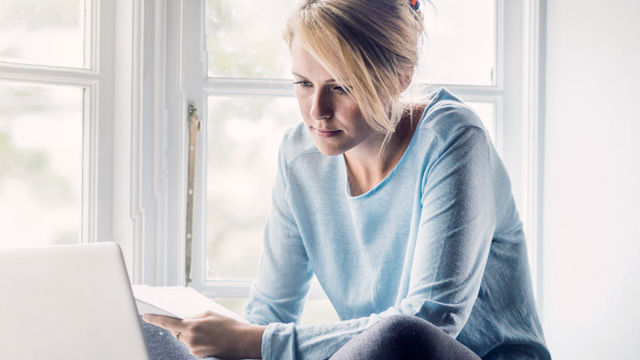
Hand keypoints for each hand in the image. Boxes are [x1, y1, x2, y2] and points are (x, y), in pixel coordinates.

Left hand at [143, 311, 264, 358]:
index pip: (168, 322)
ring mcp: (194, 350)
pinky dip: (198, 341)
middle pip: (176, 332)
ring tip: (209, 332)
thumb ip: (194, 316)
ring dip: (192, 334)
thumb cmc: (228, 325)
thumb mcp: (210, 314)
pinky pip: (192, 346)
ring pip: (185, 340)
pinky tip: (210, 339)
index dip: (155, 319)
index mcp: (192, 326)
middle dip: (181, 327)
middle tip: (194, 323)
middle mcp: (190, 339)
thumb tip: (185, 320)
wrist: (242, 341)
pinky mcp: (199, 356)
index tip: (145, 315)